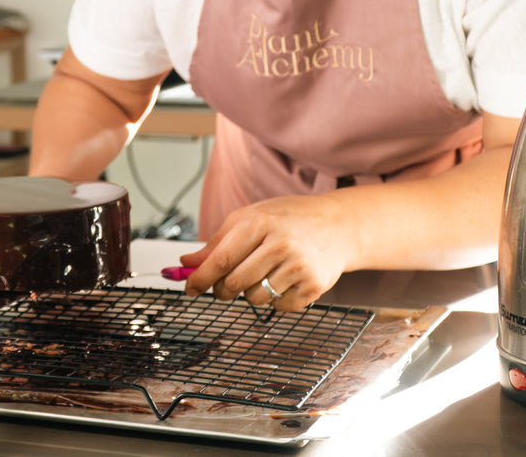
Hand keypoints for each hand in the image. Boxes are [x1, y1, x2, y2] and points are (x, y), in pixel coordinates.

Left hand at [179, 194, 350, 311]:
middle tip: (226, 284)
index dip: (200, 278)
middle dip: (223, 289)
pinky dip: (275, 299)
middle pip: (234, 284)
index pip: (221, 259)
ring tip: (264, 274)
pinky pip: (278, 307)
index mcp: (260, 222)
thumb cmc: (289, 219)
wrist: (338, 226)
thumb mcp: (251, 218)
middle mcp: (280, 244)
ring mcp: (299, 266)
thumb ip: (217, 242)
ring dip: (250, 293)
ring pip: (254, 299)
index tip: (189, 288)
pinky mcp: (313, 286)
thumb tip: (187, 263)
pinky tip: (284, 279)